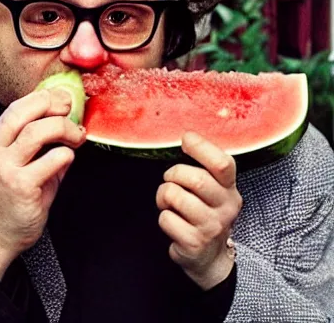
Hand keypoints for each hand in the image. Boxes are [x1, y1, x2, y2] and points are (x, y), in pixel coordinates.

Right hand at [0, 88, 86, 278]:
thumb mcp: (23, 164)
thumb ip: (42, 144)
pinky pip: (50, 160)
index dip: (43, 97)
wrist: (1, 234)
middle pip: (24, 113)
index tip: (63, 97)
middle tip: (71, 110)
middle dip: (53, 105)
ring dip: (64, 129)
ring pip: (37, 132)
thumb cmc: (15, 197)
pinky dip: (65, 154)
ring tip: (77, 136)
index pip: (16, 107)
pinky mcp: (20, 186)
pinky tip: (68, 157)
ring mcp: (6, 168)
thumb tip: (69, 122)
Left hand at [156, 132, 242, 289]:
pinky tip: (173, 222)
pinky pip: (166, 219)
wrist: (210, 258)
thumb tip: (187, 135)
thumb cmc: (204, 213)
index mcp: (230, 188)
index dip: (202, 147)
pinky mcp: (195, 243)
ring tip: (169, 203)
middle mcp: (226, 207)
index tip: (185, 139)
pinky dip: (163, 218)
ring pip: (175, 196)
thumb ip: (204, 166)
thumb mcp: (212, 190)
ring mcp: (212, 226)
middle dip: (174, 174)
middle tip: (170, 180)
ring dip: (164, 196)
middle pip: (196, 179)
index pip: (223, 163)